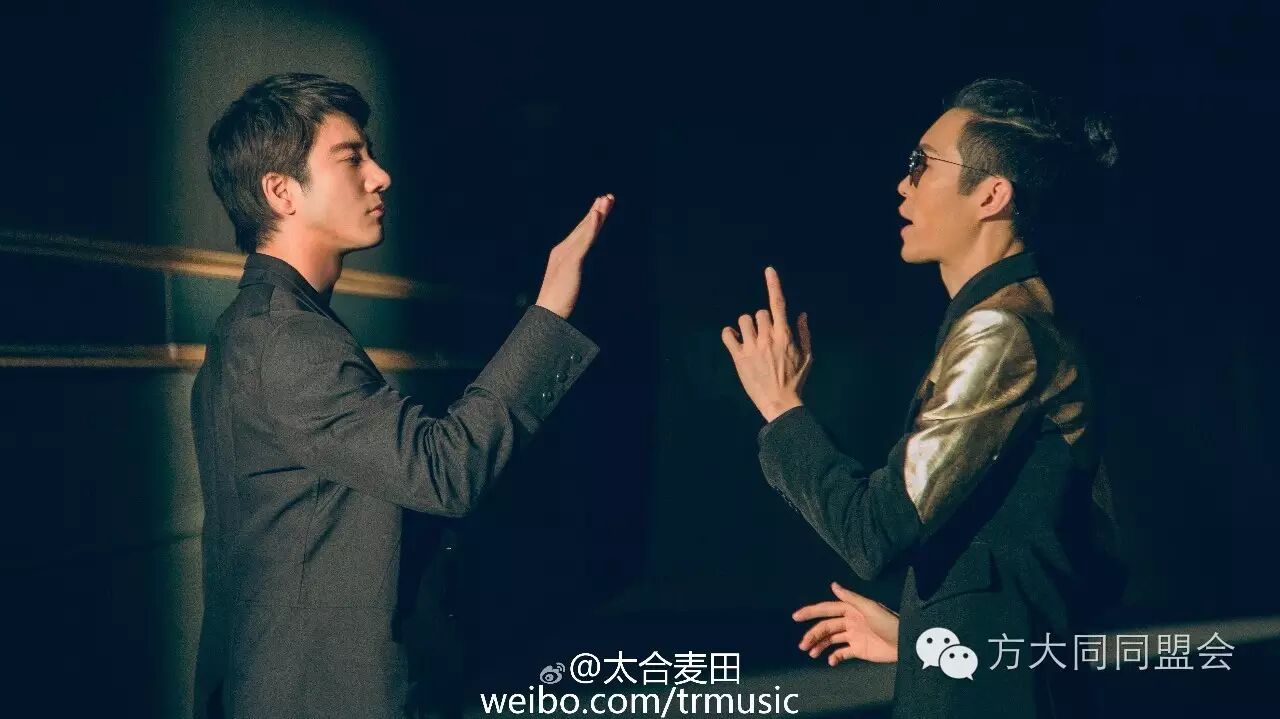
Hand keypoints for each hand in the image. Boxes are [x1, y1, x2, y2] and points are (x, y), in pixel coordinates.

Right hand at [535, 194, 613, 318]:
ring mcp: (566, 254)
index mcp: (562, 254)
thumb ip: (574, 271)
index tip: (602, 207)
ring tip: (606, 200)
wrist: (547, 313)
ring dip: (596, 214)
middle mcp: (562, 250)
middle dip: (597, 211)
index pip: (580, 233)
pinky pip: (584, 241)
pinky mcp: (571, 261)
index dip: (592, 219)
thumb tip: (577, 269)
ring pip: (585, 230)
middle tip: (609, 197)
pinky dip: (591, 227)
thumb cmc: (557, 302)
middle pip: (584, 227)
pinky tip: (597, 216)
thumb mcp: (569, 281)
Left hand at [721, 267, 812, 421]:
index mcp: (784, 335)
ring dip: (746, 326)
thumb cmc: (796, 380)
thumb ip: (804, 334)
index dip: (773, 284)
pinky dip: (729, 334)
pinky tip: (735, 339)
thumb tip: (801, 314)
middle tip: (764, 336)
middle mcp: (767, 338)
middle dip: (762, 321)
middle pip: (759, 312)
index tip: (769, 270)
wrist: (780, 402)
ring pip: (743, 320)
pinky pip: (727, 334)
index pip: (778, 303)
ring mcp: (752, 347)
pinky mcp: (739, 357)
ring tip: (750, 339)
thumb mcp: (807, 356)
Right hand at [793, 581, 899, 665]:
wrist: (906, 642)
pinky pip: (842, 653)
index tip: (795, 617)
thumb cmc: (888, 623)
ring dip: (820, 645)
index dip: (811, 612)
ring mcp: (853, 637)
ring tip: (811, 653)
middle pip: (826, 627)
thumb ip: (850, 598)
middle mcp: (849, 622)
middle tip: (802, 645)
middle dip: (813, 635)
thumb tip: (832, 585)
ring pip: (831, 640)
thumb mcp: (869, 608)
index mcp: (850, 610)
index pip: (826, 610)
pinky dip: (834, 657)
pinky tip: (830, 661)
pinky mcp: (859, 650)